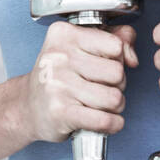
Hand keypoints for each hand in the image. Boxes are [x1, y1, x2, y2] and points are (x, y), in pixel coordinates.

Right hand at [22, 21, 137, 142]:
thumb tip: (132, 56)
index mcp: (64, 35)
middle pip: (117, 73)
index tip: (105, 65)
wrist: (27, 107)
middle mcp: (58, 57)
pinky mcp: (60, 112)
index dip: (117, 59)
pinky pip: (104, 119)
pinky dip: (113, 124)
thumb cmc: (59, 76)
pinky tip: (107, 121)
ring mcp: (57, 85)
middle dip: (118, 85)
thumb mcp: (82, 48)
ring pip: (114, 98)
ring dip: (115, 106)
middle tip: (102, 88)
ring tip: (101, 104)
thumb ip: (115, 39)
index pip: (115, 45)